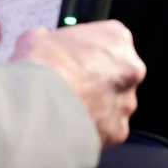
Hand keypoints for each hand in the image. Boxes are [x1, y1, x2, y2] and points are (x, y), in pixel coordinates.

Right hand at [14, 21, 145, 149]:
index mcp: (115, 37)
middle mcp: (129, 67)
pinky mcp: (118, 129)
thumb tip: (42, 41)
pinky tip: (71, 126)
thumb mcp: (37, 38)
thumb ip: (49, 38)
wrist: (39, 103)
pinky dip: (92, 130)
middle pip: (117, 74)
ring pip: (114, 104)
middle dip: (97, 81)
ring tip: (67, 109)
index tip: (75, 60)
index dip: (88, 53)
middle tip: (72, 86)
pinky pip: (108, 130)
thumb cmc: (42, 67)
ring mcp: (126, 100)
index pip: (109, 42)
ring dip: (97, 107)